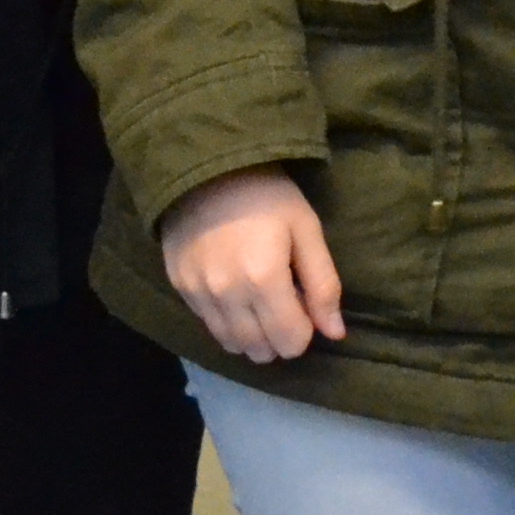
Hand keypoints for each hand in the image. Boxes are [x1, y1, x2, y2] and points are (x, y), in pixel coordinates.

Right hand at [159, 168, 343, 363]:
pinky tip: (234, 295)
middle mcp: (228, 295)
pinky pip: (208, 325)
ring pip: (231, 344)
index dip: (305, 331)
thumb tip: (335, 333)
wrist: (205, 164)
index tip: (304, 305)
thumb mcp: (306, 229)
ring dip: (252, 337)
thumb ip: (323, 285)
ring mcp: (198, 293)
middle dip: (279, 338)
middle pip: (261, 350)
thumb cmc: (267, 194)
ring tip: (260, 307)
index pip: (291, 341)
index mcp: (264, 279)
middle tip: (284, 306)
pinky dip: (227, 322)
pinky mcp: (179, 286)